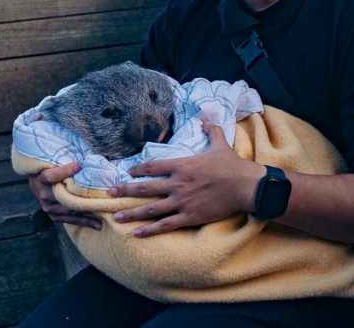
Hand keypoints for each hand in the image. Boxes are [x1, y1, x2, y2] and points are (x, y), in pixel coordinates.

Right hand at [28, 162, 101, 229]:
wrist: (37, 182)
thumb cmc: (51, 168)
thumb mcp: (54, 162)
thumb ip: (65, 161)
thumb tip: (84, 161)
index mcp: (41, 178)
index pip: (51, 176)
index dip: (64, 171)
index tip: (79, 165)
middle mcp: (43, 194)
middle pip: (64, 198)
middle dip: (84, 199)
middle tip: (102, 200)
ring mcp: (48, 207)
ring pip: (70, 212)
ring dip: (88, 214)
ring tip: (104, 215)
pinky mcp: (53, 215)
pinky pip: (70, 220)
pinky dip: (84, 222)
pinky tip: (98, 224)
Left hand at [107, 121, 263, 236]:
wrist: (245, 186)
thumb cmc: (232, 165)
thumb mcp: (220, 144)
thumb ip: (211, 131)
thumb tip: (206, 119)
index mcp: (182, 165)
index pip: (153, 166)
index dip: (138, 169)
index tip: (127, 171)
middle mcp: (177, 183)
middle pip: (145, 188)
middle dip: (125, 190)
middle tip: (109, 194)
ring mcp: (182, 202)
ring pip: (150, 208)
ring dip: (132, 212)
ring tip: (116, 217)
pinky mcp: (189, 216)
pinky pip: (165, 224)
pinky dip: (150, 229)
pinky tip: (136, 233)